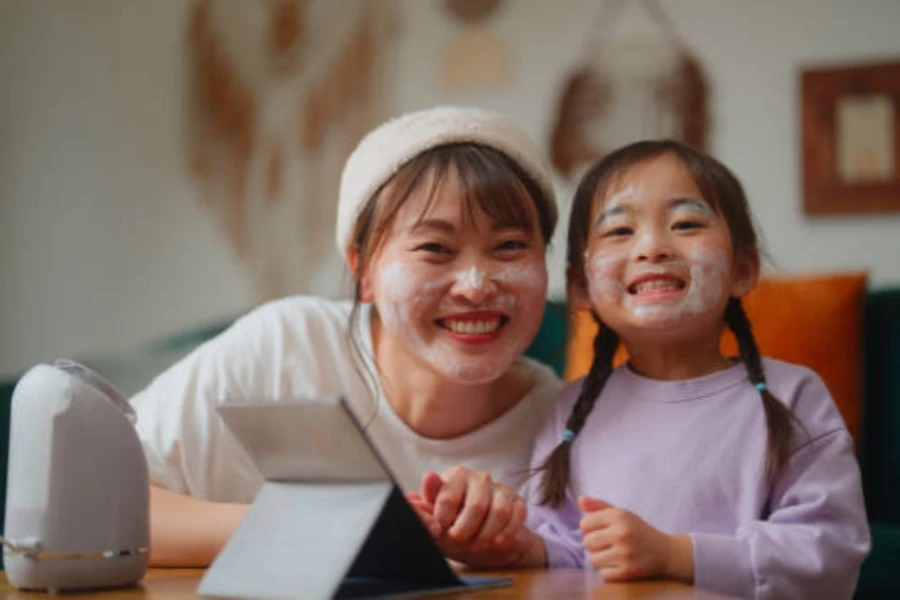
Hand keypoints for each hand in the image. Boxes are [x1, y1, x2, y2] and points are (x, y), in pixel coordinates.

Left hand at [405, 468, 544, 567]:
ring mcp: (500, 489)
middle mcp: (478, 478)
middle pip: (476, 504)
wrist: (485, 541)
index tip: (438, 530)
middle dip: (466, 528)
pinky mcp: (517, 501)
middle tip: (458, 539)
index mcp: (454, 477)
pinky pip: (516, 516)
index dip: (443, 517)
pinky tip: (497, 543)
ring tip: (477, 545)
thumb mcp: (435, 522)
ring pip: (498, 510)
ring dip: (487, 533)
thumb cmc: (454, 526)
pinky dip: (506, 533)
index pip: (448, 494)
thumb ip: (422, 512)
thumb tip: (408, 501)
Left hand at [578, 496, 692, 581]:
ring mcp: (625, 553)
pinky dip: (609, 572)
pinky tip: (621, 564)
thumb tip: (580, 499)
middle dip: (595, 545)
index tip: (601, 531)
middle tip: (608, 544)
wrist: (665, 552)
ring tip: (615, 554)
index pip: (584, 524)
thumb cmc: (637, 531)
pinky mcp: (628, 571)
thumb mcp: (621, 514)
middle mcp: (621, 533)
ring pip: (593, 560)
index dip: (590, 529)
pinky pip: (603, 574)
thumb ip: (599, 506)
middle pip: (587, 542)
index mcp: (618, 516)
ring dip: (601, 559)